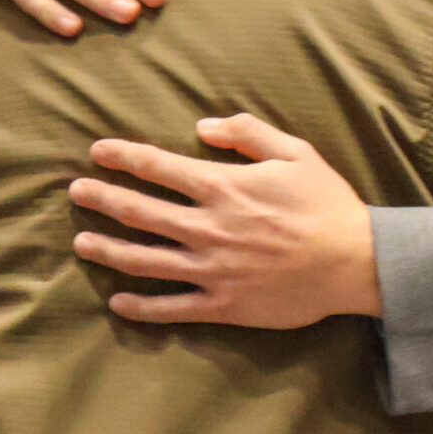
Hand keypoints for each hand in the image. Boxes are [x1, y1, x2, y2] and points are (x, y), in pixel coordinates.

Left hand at [67, 113, 378, 327]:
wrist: (355, 263)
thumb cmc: (328, 203)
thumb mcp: (296, 152)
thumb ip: (248, 133)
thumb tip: (201, 126)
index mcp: (224, 187)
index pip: (158, 167)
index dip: (123, 157)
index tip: (98, 151)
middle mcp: (208, 227)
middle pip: (139, 211)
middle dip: (102, 199)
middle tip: (77, 191)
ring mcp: (211, 269)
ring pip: (143, 260)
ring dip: (107, 249)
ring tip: (82, 242)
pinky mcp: (222, 304)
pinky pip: (171, 307)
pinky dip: (140, 306)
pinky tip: (118, 301)